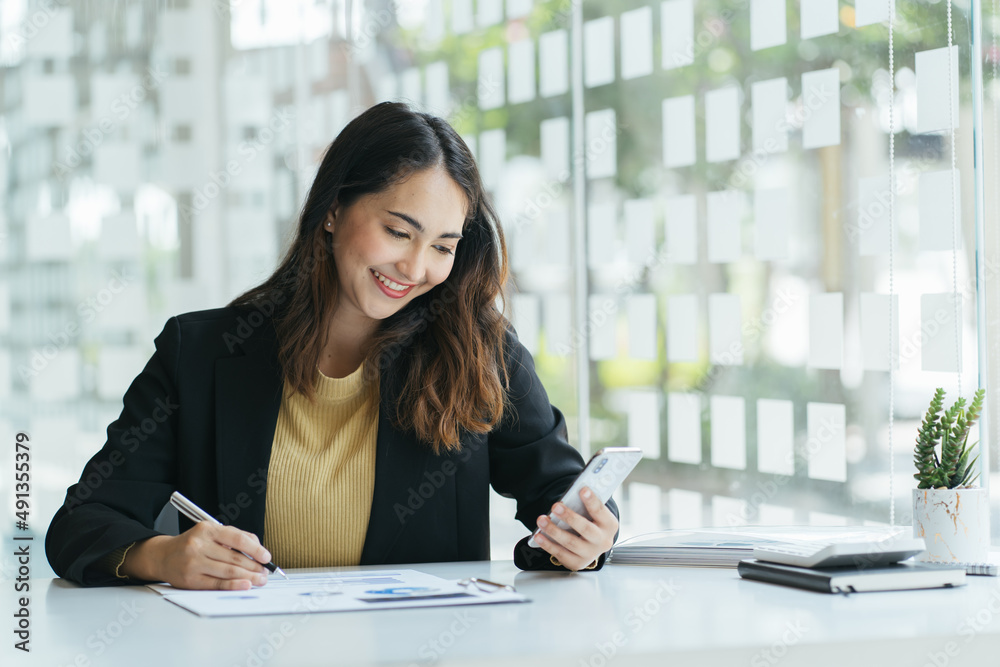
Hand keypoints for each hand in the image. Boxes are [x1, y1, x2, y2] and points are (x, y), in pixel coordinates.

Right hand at [122, 522, 270, 589]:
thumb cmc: (193, 544)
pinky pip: (217, 584)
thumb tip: (258, 549)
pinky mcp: (190, 580)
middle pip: (235, 558)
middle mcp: (199, 545)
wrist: (163, 556)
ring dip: (248, 577)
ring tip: (259, 580)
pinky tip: (245, 585)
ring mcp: (193, 563)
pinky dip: (234, 585)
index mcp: (207, 529)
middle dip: (254, 567)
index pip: (237, 539)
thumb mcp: (211, 532)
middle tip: (265, 573)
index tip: (266, 557)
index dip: (256, 549)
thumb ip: (235, 537)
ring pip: (228, 571)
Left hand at [534, 486, 617, 570]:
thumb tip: (569, 497)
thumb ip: (585, 506)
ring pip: (570, 542)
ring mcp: (590, 554)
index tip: (583, 489)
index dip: (592, 500)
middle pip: (585, 529)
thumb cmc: (591, 522)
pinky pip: (560, 554)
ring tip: (541, 520)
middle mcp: (603, 541)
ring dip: (554, 530)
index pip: (600, 511)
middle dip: (569, 517)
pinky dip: (548, 544)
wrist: (592, 544)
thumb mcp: (593, 514)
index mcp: (609, 525)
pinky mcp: (577, 563)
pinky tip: (538, 536)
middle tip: (555, 506)